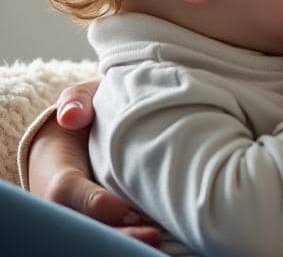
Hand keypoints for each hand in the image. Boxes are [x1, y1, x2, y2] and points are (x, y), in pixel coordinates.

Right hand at [28, 82, 161, 246]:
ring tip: (162, 238)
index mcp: (58, 176)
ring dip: (129, 242)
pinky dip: (134, 242)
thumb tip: (74, 116)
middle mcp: (64, 208)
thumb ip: (76, 101)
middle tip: (154, 232)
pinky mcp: (100, 227)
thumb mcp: (80, 102)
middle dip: (119, 234)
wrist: (76, 142)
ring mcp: (82, 221)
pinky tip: (164, 240)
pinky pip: (111, 239)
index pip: (66, 192)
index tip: (125, 209)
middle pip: (85, 228)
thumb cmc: (85, 120)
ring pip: (99, 239)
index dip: (94, 203)